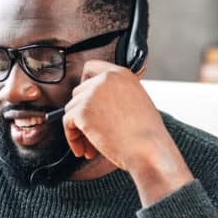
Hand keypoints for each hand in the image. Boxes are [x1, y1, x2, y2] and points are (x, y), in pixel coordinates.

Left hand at [63, 60, 193, 204]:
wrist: (149, 150)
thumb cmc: (147, 135)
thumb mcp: (136, 103)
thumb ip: (115, 96)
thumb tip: (95, 105)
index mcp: (122, 74)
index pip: (91, 67)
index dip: (85, 84)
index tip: (86, 101)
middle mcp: (106, 79)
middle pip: (78, 92)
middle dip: (82, 114)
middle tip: (91, 134)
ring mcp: (92, 93)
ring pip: (71, 109)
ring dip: (79, 129)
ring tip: (91, 147)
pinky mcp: (82, 110)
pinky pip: (67, 123)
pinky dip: (72, 138)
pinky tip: (83, 150)